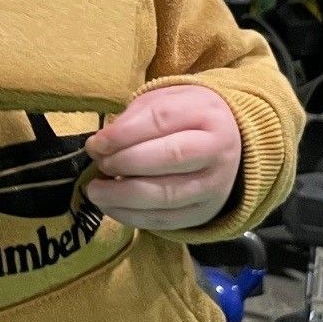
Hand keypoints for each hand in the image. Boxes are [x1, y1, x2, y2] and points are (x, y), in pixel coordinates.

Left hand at [84, 85, 242, 232]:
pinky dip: (130, 216)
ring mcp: (214, 186)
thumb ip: (132, 119)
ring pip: (166, 195)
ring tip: (96, 190)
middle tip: (99, 164)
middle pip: (169, 157)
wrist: (226, 146)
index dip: (124, 134)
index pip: (163, 119)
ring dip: (122, 195)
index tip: (96, 143)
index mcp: (206, 113)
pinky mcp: (203, 213)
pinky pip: (164, 220)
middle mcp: (217, 150)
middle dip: (125, 163)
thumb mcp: (163, 102)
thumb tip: (99, 145)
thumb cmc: (184, 120)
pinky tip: (110, 206)